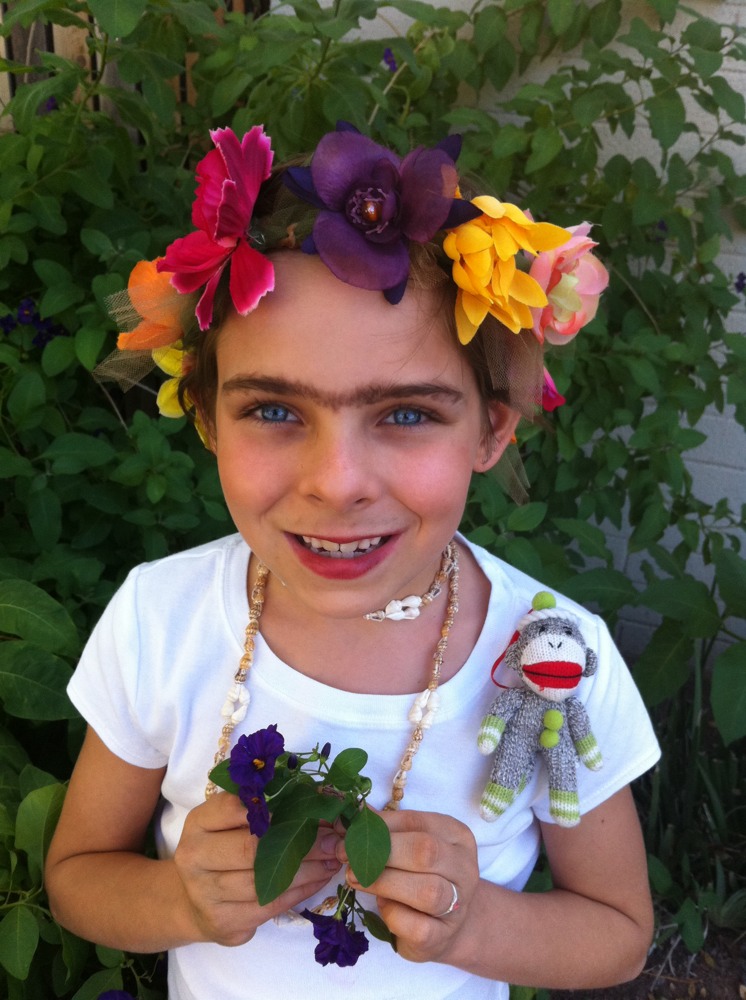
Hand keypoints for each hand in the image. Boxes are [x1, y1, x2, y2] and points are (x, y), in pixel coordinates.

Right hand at [174, 792, 341, 946]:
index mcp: (198, 823)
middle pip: (251, 848)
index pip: (234, 808)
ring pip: (264, 882)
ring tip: (333, 858)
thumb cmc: (221, 849)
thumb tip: (316, 798)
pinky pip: (269, 906)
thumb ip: (262, 809)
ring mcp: (205, 894)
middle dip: (300, 842)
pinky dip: (300, 891)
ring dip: (306, 870)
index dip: (276, 807)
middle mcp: (195, 857)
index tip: (310, 807)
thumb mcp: (229, 821)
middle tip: (333, 838)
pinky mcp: (223, 922)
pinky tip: (320, 878)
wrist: (194, 901)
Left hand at [340, 809, 479, 963]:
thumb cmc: (422, 877)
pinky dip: (392, 913)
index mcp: (457, 836)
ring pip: (425, 891)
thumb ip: (388, 831)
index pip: (417, 822)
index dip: (380, 826)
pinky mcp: (441, 937)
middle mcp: (465, 868)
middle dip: (381, 852)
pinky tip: (380, 905)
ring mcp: (458, 905)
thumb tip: (357, 814)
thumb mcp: (410, 847)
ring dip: (382, 882)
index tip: (351, 834)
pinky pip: (416, 925)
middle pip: (426, 852)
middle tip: (348, 857)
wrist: (446, 925)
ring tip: (354, 878)